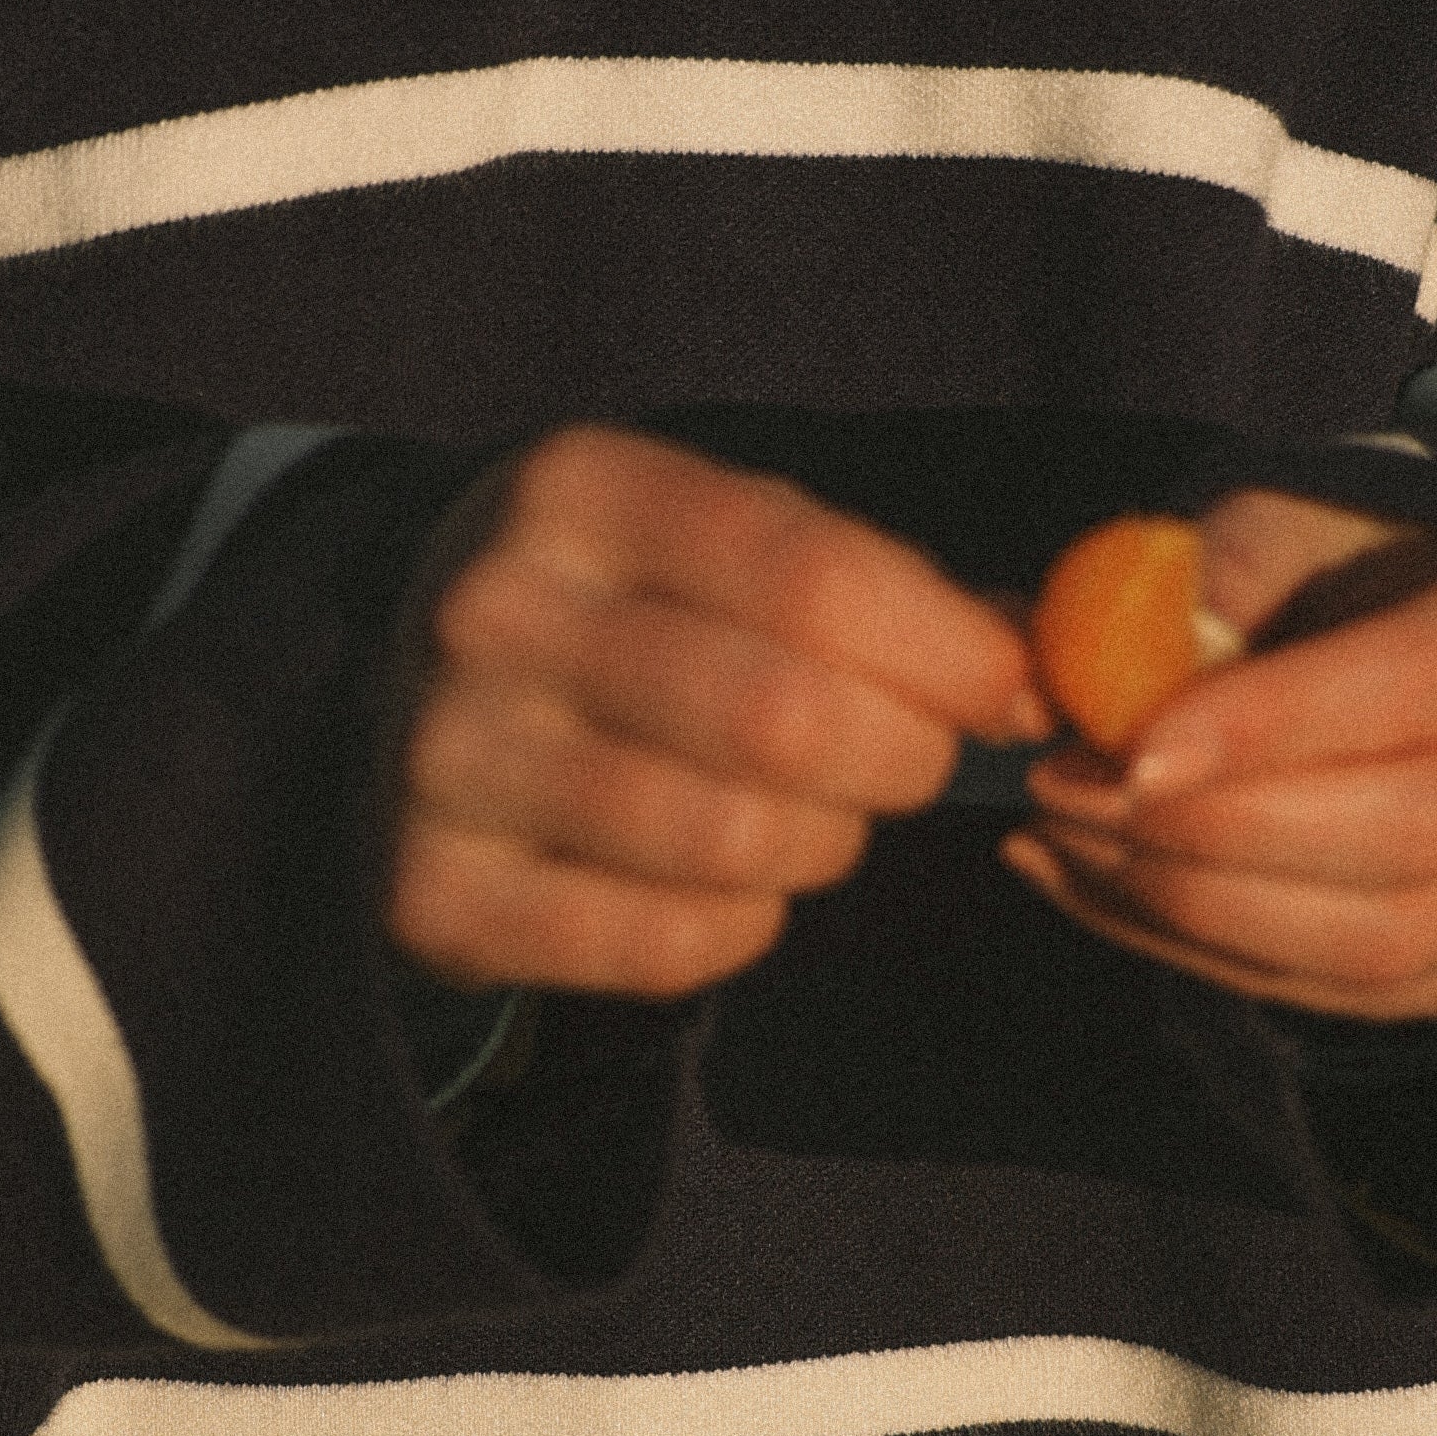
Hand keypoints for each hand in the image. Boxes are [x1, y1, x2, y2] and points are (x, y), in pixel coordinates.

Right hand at [386, 425, 1052, 998]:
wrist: (396, 694)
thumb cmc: (623, 608)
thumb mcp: (718, 542)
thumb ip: (872, 584)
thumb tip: (1040, 660)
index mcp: (579, 492)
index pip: (813, 578)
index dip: (948, 654)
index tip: (1009, 691)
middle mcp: (495, 615)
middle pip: (783, 723)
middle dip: (899, 760)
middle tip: (907, 762)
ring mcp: (452, 760)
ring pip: (731, 843)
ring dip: (822, 847)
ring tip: (810, 818)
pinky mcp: (438, 895)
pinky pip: (664, 944)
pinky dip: (740, 925)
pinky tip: (726, 883)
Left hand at [1000, 487, 1436, 1022]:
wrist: (1428, 631)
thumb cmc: (1355, 558)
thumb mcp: (1293, 518)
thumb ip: (1212, 576)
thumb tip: (1103, 662)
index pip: (1425, 685)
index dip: (1278, 725)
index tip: (1137, 745)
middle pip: (1408, 834)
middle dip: (1214, 827)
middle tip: (1066, 783)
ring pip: (1373, 941)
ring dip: (1188, 903)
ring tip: (1058, 828)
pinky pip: (1327, 992)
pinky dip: (1183, 948)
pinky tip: (1079, 878)